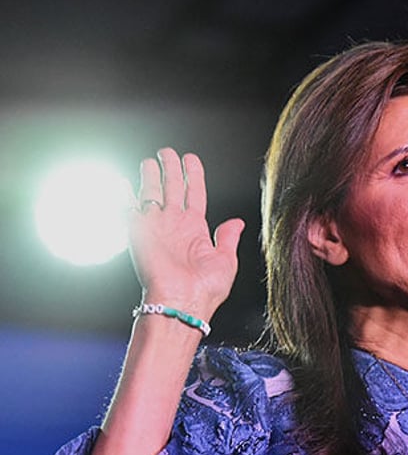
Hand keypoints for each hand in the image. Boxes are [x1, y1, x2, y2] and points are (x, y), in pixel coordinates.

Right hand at [128, 147, 243, 320]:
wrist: (182, 303)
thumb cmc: (206, 289)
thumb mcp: (226, 261)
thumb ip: (228, 238)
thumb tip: (237, 222)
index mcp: (196, 230)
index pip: (194, 194)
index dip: (193, 175)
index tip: (191, 158)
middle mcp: (174, 226)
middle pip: (172, 189)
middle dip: (170, 169)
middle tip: (167, 152)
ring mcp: (155, 228)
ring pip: (152, 193)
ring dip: (151, 176)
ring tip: (150, 160)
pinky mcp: (138, 232)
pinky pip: (128, 208)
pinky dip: (124, 195)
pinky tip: (122, 181)